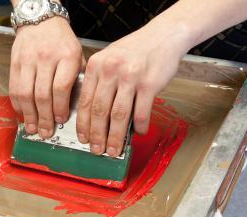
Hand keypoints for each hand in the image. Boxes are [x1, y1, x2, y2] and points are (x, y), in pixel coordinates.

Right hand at [9, 17, 83, 137]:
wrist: (41, 21)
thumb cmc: (62, 42)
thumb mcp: (78, 56)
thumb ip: (77, 79)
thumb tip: (74, 109)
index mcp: (67, 56)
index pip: (61, 88)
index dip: (59, 108)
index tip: (61, 120)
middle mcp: (46, 58)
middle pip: (42, 94)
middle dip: (44, 118)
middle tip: (46, 132)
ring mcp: (28, 60)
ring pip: (25, 94)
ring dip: (29, 115)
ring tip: (33, 128)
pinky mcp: (15, 63)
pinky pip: (13, 88)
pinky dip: (18, 105)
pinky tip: (23, 115)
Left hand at [76, 24, 189, 156]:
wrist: (164, 35)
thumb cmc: (135, 50)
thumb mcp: (108, 58)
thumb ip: (99, 82)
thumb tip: (93, 116)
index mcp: (96, 65)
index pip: (85, 101)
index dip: (83, 124)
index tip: (83, 138)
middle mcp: (110, 70)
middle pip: (99, 111)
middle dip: (97, 135)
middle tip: (97, 150)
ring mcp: (130, 77)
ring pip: (118, 115)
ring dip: (115, 136)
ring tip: (114, 149)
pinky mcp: (149, 83)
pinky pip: (141, 112)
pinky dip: (139, 126)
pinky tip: (138, 133)